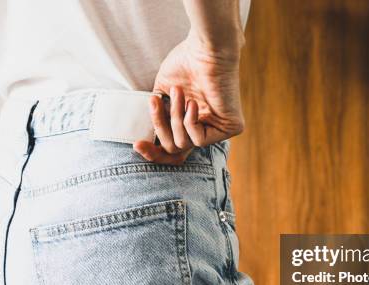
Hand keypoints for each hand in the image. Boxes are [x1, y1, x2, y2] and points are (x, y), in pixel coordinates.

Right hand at [133, 32, 244, 164]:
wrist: (205, 48)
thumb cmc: (185, 63)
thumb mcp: (163, 94)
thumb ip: (158, 116)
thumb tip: (147, 138)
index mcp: (194, 121)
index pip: (173, 151)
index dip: (153, 152)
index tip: (136, 144)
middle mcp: (209, 128)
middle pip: (175, 149)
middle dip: (161, 127)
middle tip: (155, 103)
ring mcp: (221, 129)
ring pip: (184, 143)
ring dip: (175, 117)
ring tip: (178, 91)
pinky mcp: (232, 127)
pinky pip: (199, 140)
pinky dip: (190, 121)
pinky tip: (193, 103)